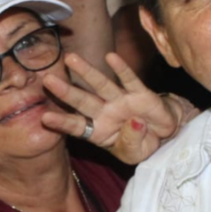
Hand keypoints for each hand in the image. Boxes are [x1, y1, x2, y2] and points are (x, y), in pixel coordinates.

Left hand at [42, 52, 194, 164]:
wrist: (165, 135)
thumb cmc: (142, 143)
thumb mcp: (135, 153)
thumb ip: (131, 143)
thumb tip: (134, 122)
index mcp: (98, 130)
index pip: (76, 126)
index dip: (62, 122)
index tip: (45, 118)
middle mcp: (105, 112)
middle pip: (82, 101)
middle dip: (65, 91)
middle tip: (47, 80)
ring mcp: (121, 100)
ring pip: (101, 85)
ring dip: (86, 72)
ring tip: (70, 59)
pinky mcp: (140, 93)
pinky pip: (129, 79)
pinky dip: (121, 69)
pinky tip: (110, 57)